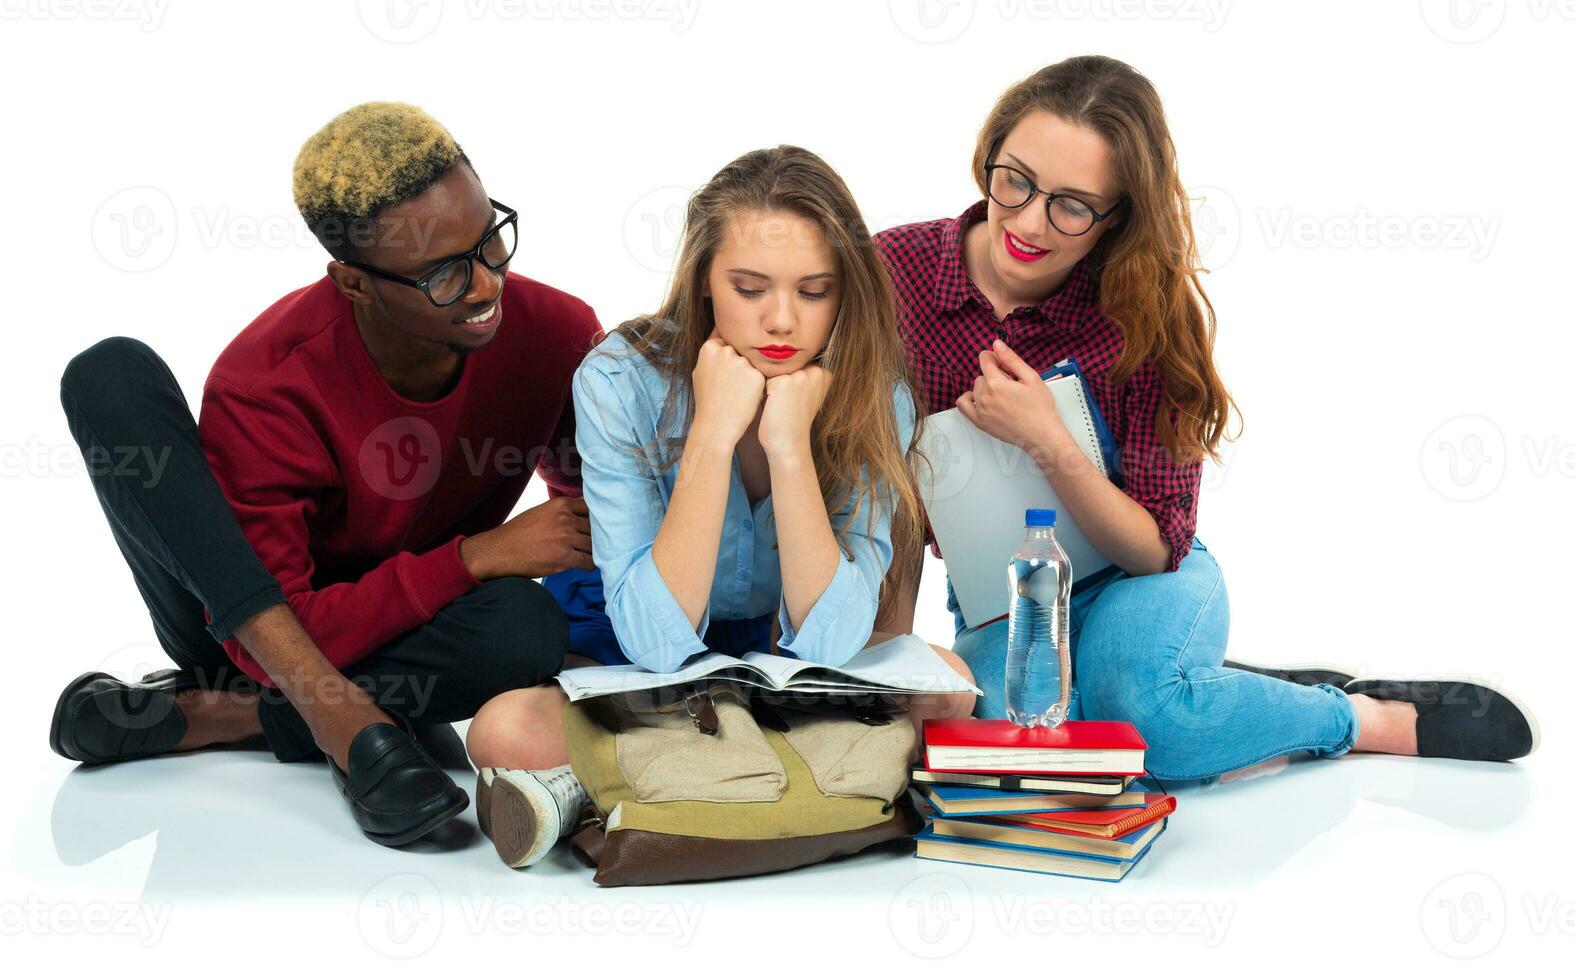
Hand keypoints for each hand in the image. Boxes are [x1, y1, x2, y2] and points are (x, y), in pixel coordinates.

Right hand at [460, 496, 593, 578]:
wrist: (500, 551)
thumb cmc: (520, 532)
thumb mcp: (542, 512)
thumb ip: (563, 510)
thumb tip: (584, 510)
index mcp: (561, 505)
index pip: (592, 508)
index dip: (597, 519)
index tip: (598, 526)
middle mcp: (566, 519)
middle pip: (596, 528)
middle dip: (597, 537)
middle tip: (596, 544)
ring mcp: (566, 539)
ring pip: (595, 546)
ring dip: (594, 552)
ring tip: (589, 555)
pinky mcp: (564, 558)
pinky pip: (589, 562)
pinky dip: (590, 565)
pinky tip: (583, 565)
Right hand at [691, 333, 765, 448]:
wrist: (716, 426)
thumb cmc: (707, 401)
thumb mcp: (700, 372)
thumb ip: (711, 354)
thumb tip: (719, 337)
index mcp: (710, 348)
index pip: (726, 341)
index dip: (727, 358)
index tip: (724, 373)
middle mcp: (726, 351)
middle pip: (740, 352)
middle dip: (738, 365)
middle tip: (729, 386)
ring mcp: (742, 363)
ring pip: (751, 364)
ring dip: (748, 375)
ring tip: (736, 393)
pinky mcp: (756, 376)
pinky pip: (760, 376)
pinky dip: (756, 386)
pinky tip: (745, 397)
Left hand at [759, 364, 830, 460]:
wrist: (788, 443)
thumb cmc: (794, 419)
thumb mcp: (806, 393)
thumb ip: (802, 374)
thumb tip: (784, 354)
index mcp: (824, 373)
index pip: (797, 364)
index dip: (791, 381)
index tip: (795, 400)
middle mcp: (815, 371)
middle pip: (786, 365)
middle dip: (781, 381)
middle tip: (787, 404)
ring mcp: (799, 375)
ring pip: (775, 371)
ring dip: (771, 385)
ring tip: (780, 404)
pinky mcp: (782, 382)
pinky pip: (763, 379)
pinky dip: (763, 393)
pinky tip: (772, 406)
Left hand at [956, 339, 1070, 456]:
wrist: (1041, 434)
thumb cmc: (1040, 408)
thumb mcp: (1031, 377)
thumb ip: (1011, 359)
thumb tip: (997, 344)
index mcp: (996, 383)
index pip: (985, 359)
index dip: (996, 358)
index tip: (1005, 364)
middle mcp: (984, 397)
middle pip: (982, 375)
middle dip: (995, 375)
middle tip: (1012, 384)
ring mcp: (979, 410)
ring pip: (976, 388)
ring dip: (987, 387)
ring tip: (1004, 396)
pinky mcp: (979, 422)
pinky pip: (963, 405)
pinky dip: (970, 398)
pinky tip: (982, 399)